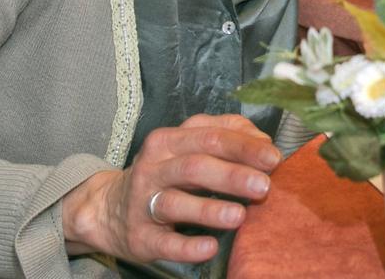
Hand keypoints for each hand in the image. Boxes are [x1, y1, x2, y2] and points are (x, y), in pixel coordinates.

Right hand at [60, 113, 279, 266]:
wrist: (110, 209)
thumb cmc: (164, 175)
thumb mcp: (187, 147)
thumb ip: (225, 136)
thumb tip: (263, 142)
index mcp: (169, 140)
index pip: (210, 136)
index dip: (244, 146)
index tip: (274, 158)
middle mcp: (154, 168)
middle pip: (195, 166)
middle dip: (232, 174)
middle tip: (264, 186)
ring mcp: (143, 202)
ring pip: (176, 202)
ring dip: (210, 210)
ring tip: (240, 216)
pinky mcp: (140, 236)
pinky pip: (165, 242)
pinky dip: (188, 246)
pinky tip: (210, 247)